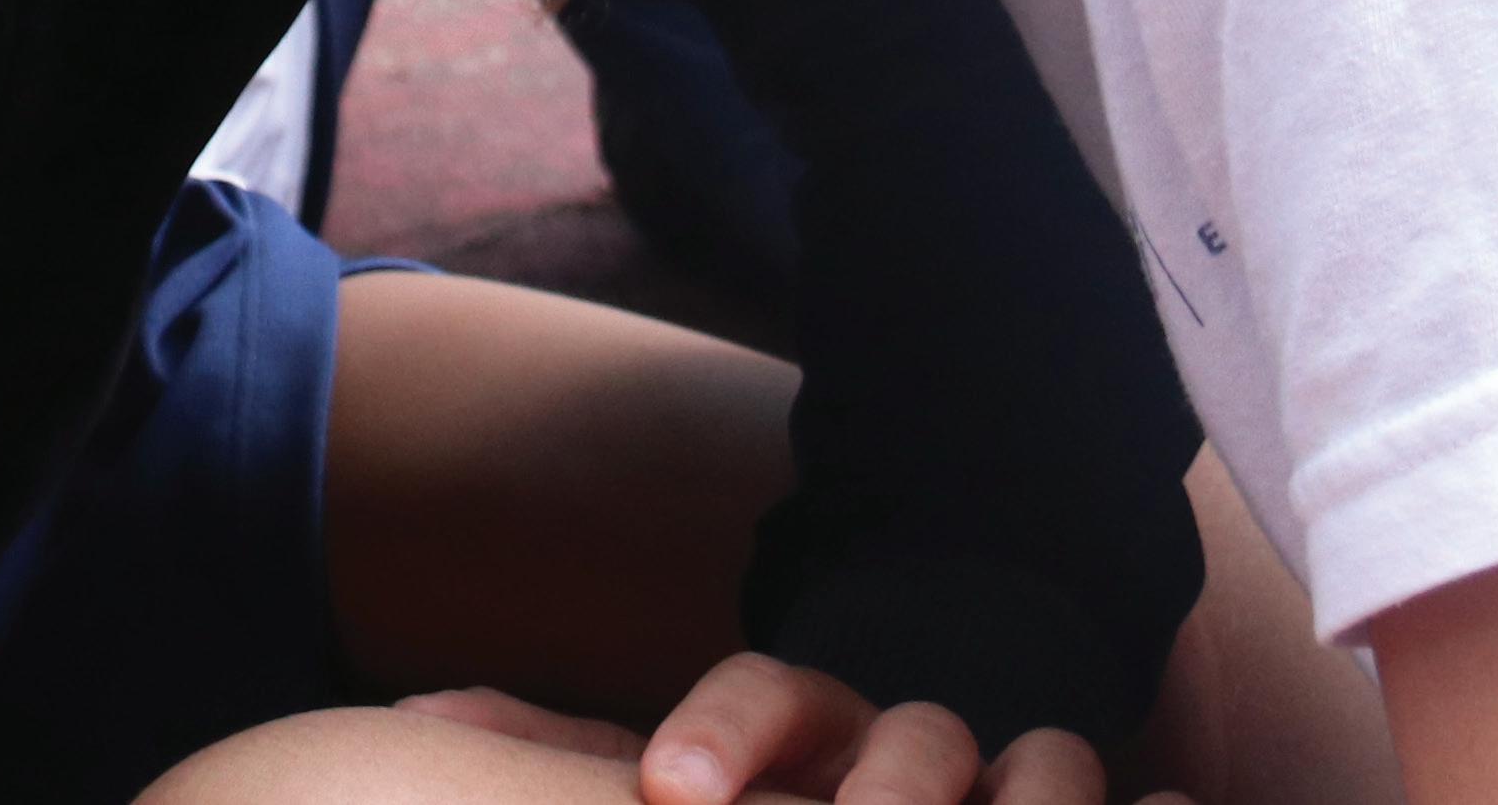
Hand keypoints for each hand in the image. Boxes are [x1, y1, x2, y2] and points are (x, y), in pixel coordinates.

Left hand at [402, 657, 1188, 802]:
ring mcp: (1010, 777)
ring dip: (1029, 795)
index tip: (668, 795)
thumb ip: (554, 738)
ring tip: (1013, 804)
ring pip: (1036, 766)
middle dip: (880, 789)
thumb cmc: (779, 765)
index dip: (722, 737)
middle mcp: (914, 738)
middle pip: (905, 747)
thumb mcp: (670, 753)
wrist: (941, 713)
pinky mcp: (1076, 804)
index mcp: (806, 718)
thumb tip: (421, 716)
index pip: (765, 702)